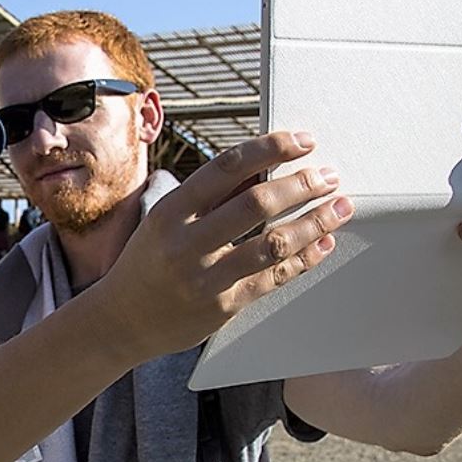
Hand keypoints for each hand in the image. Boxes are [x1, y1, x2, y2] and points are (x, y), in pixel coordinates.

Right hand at [91, 130, 353, 360]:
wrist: (122, 321)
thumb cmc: (150, 262)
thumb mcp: (168, 220)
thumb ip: (213, 196)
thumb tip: (266, 164)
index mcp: (171, 211)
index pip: (228, 166)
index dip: (271, 148)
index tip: (304, 141)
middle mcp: (187, 243)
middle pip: (256, 203)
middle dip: (301, 185)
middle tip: (328, 176)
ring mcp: (206, 277)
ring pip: (273, 244)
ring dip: (314, 222)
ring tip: (339, 206)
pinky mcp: (224, 306)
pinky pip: (274, 277)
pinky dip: (305, 258)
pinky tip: (323, 242)